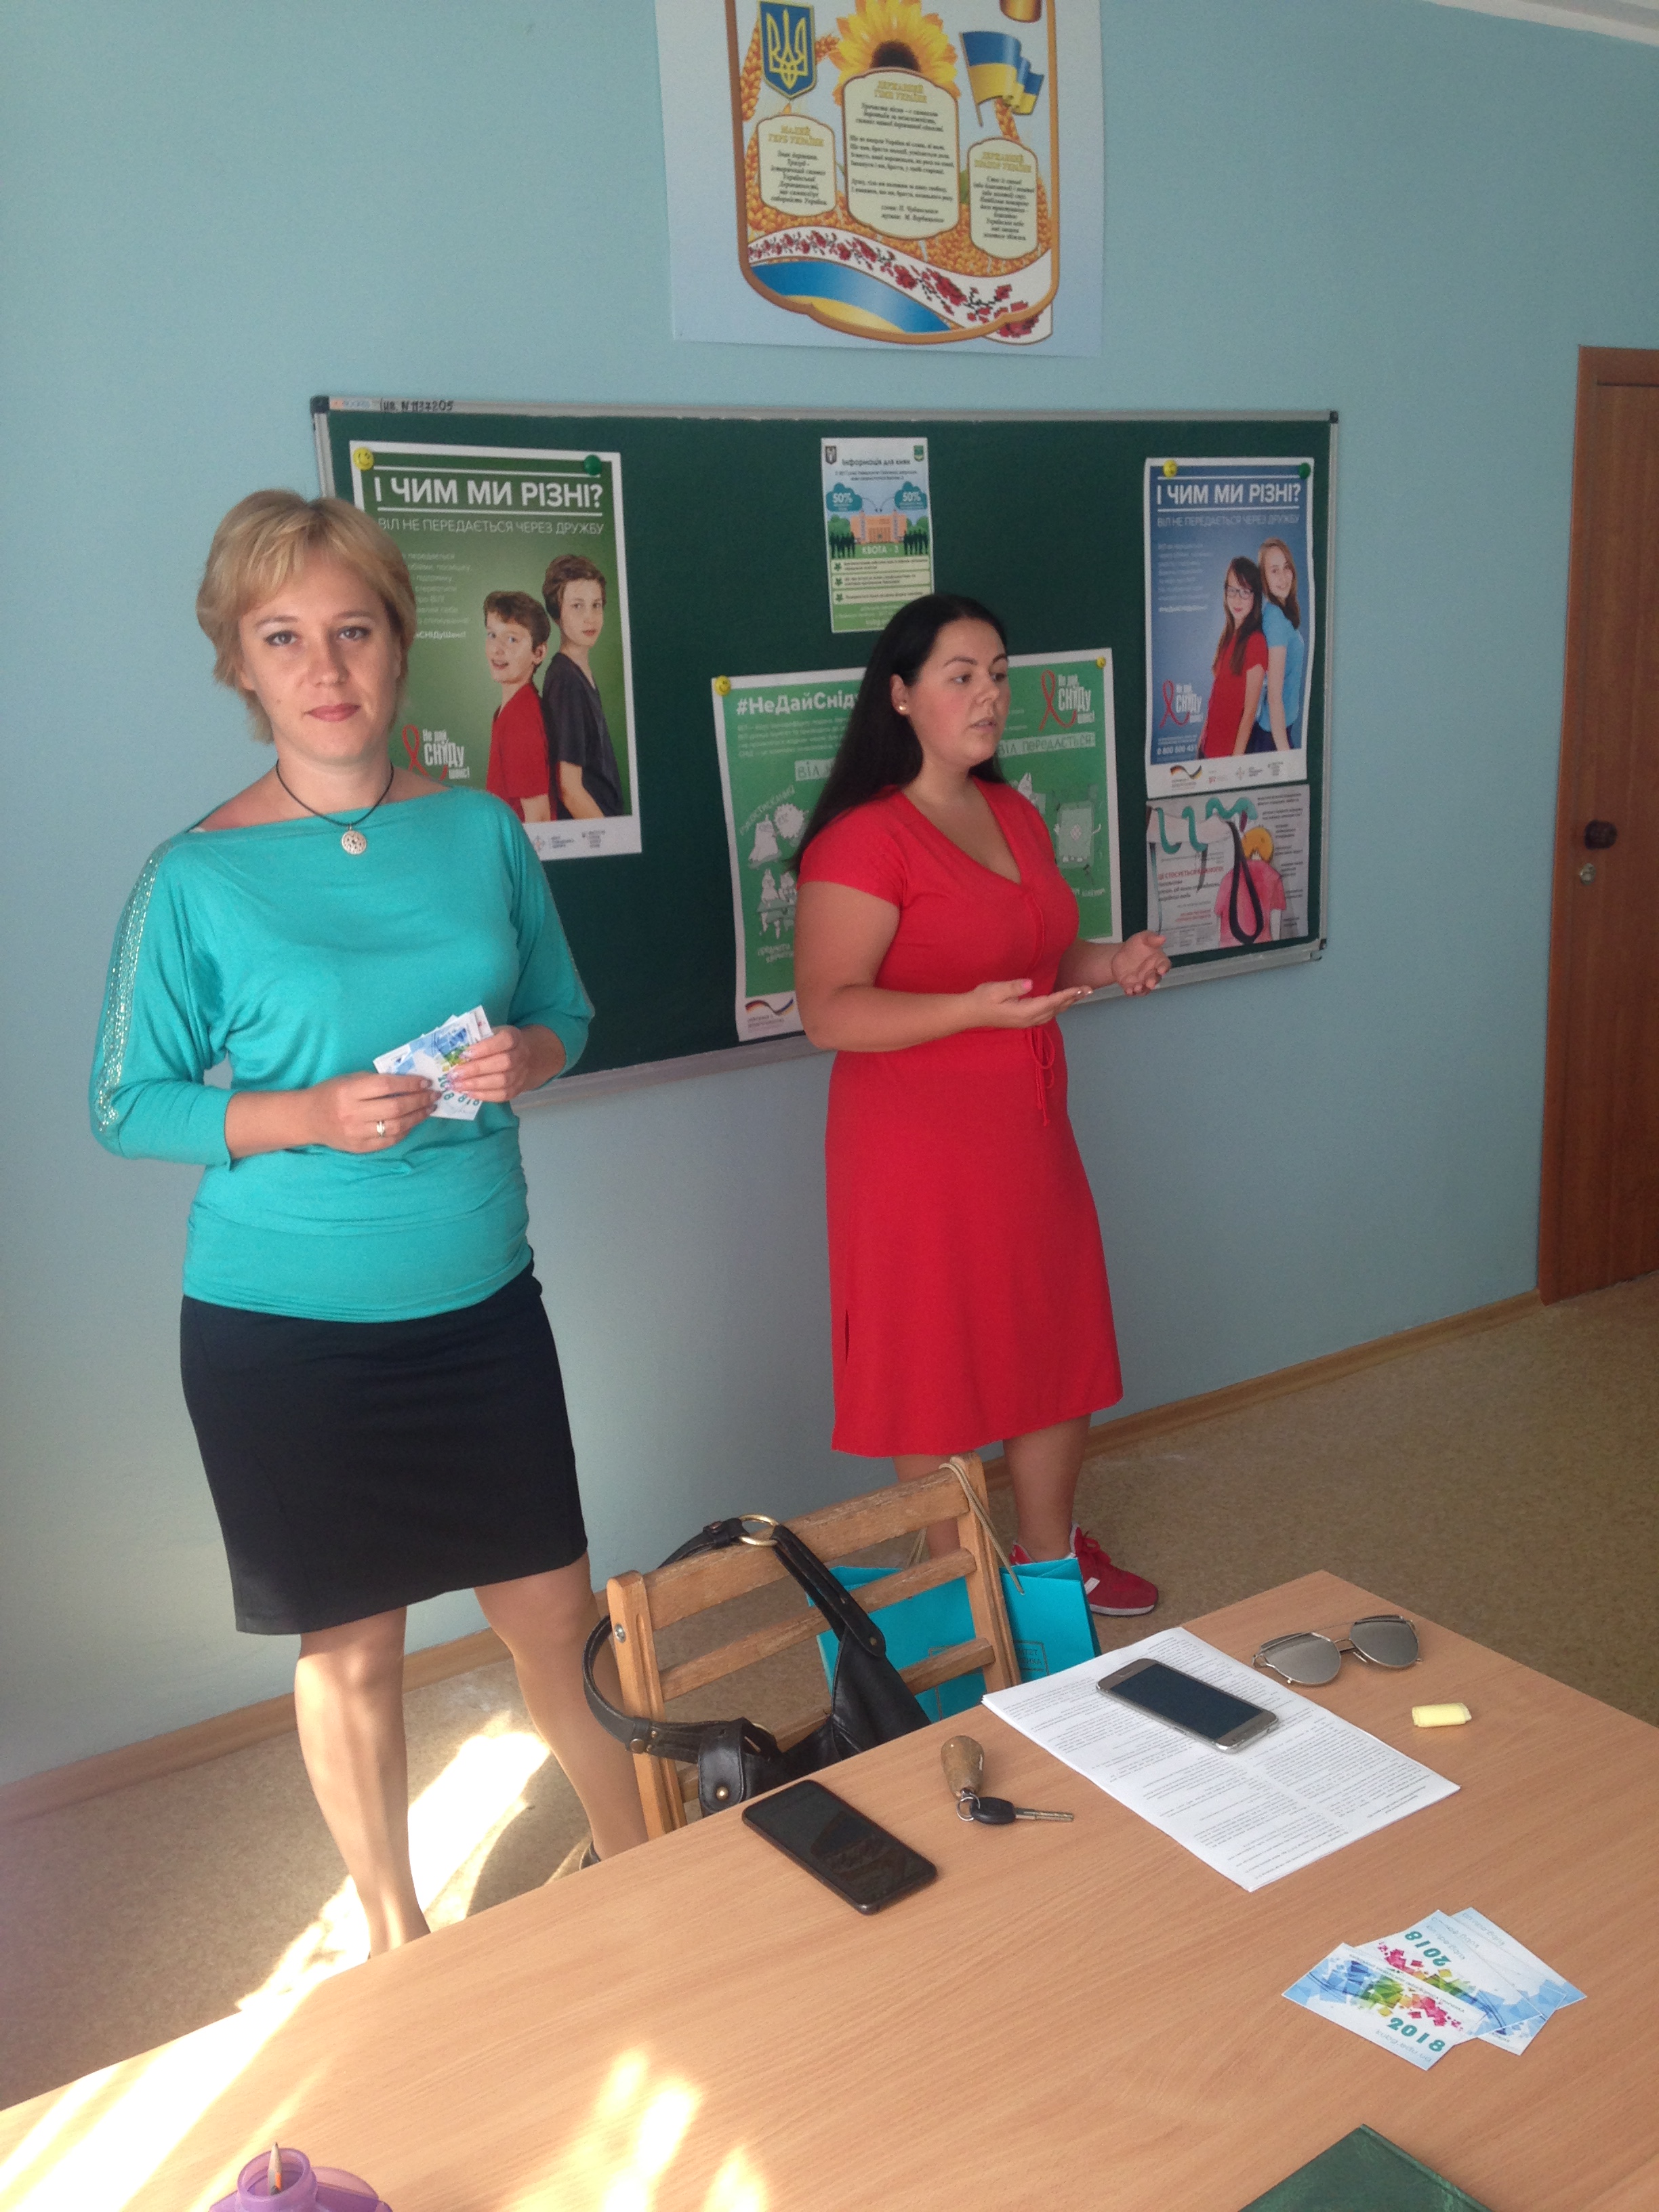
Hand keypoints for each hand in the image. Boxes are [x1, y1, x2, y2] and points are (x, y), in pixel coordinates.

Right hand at [304, 1071, 435, 1151]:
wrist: (308, 1118)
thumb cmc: (331, 1093)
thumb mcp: (349, 1080)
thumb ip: (376, 1081)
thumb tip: (409, 1082)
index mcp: (349, 1091)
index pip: (386, 1086)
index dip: (409, 1084)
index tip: (426, 1082)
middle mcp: (353, 1113)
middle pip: (395, 1108)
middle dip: (419, 1101)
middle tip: (434, 1095)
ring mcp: (356, 1133)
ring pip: (396, 1127)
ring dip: (417, 1117)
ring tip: (428, 1109)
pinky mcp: (359, 1147)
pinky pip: (389, 1141)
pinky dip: (404, 1131)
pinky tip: (413, 1122)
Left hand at [452, 1024, 562, 1102]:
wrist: (524, 1059)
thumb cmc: (499, 1044)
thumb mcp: (492, 1034)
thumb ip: (477, 1039)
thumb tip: (453, 1050)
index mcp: (514, 1037)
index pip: (505, 1040)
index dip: (485, 1047)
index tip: (464, 1053)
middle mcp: (521, 1055)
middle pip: (503, 1063)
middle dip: (476, 1069)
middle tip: (455, 1074)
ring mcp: (521, 1074)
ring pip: (502, 1081)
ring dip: (477, 1084)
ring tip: (457, 1085)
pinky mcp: (517, 1089)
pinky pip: (502, 1095)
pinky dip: (484, 1095)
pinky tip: (468, 1093)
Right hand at [964, 978, 1092, 1029]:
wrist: (970, 1013)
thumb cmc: (982, 999)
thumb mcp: (996, 989)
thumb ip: (1013, 986)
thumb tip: (1030, 984)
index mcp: (1024, 1011)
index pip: (1051, 1002)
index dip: (1067, 994)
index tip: (1081, 988)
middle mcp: (1029, 1019)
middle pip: (1056, 1009)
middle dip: (1073, 999)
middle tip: (1089, 989)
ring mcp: (1026, 1022)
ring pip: (1053, 1013)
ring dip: (1067, 1004)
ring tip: (1079, 995)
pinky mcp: (1024, 1021)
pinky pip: (1046, 1015)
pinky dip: (1057, 1007)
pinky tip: (1060, 1002)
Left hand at [1110, 932, 1169, 996]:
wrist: (1119, 955)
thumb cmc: (1136, 945)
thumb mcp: (1142, 938)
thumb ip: (1151, 938)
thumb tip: (1163, 938)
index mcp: (1158, 961)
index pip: (1164, 965)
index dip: (1164, 968)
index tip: (1162, 970)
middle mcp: (1152, 973)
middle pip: (1155, 979)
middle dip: (1152, 981)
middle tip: (1149, 983)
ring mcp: (1142, 981)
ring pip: (1145, 988)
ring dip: (1142, 989)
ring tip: (1136, 988)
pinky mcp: (1132, 986)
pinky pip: (1133, 991)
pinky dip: (1131, 992)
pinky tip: (1128, 991)